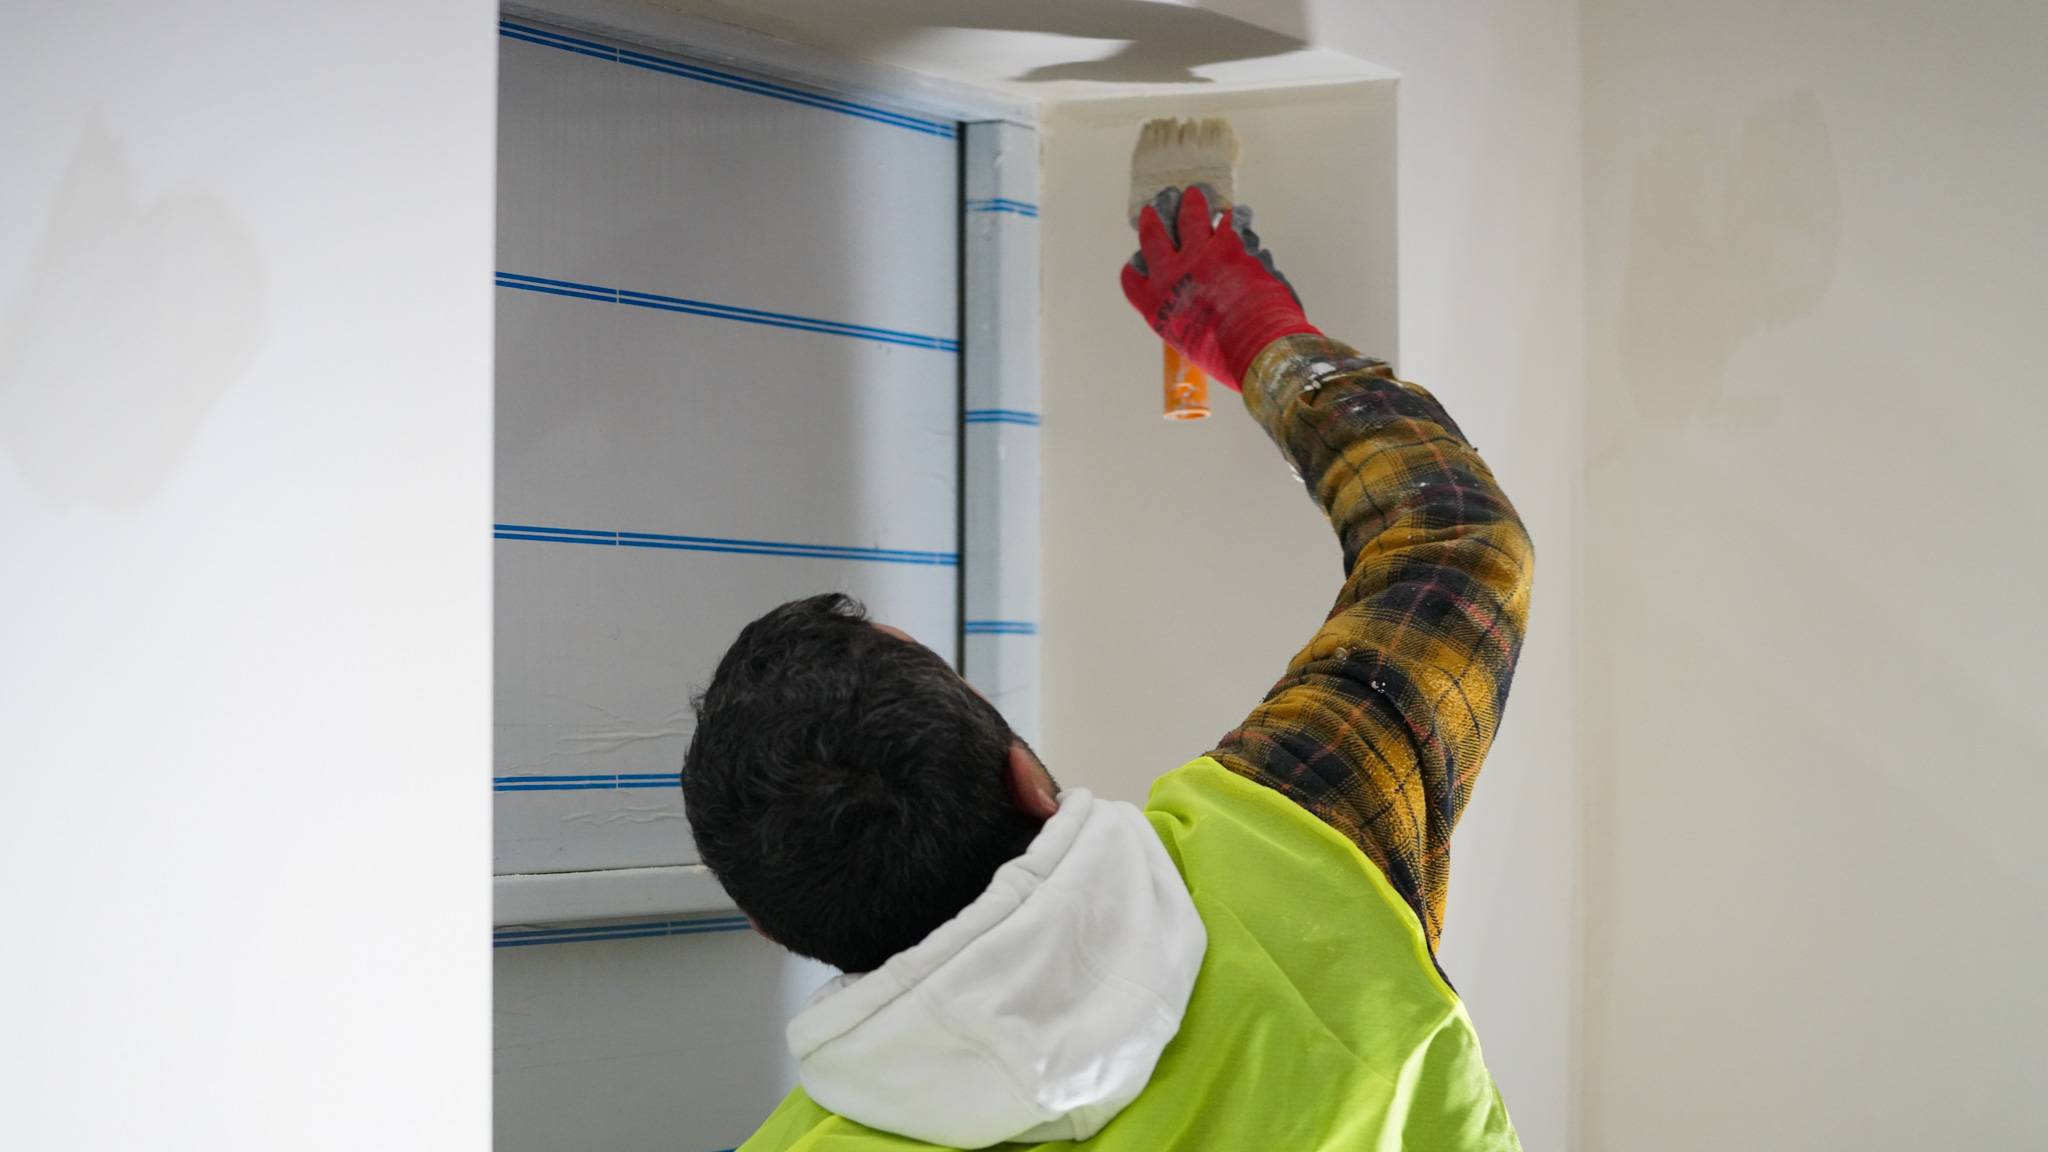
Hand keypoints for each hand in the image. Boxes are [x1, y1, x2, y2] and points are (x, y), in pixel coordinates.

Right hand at [1120, 185, 1318, 390]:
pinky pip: (1229, 223)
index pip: (1132, 280)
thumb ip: (1188, 320)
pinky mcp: (1230, 243)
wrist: (1255, 344)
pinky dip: (1233, 219)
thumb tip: (1200, 314)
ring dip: (1191, 205)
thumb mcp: (1192, 343)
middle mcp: (1171, 274)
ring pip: (1190, 219)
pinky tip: (1236, 214)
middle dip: (1152, 222)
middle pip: (1153, 238)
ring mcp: (1199, 254)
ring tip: (1193, 195)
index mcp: (1156, 304)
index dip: (1134, 269)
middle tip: (1151, 212)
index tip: (1136, 263)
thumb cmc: (1225, 356)